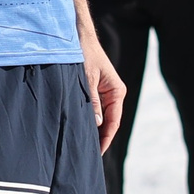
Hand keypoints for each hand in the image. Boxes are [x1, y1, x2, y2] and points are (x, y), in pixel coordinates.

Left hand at [80, 28, 126, 154]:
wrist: (77, 36)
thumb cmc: (84, 54)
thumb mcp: (86, 78)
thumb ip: (91, 101)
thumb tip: (96, 124)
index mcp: (117, 92)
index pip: (113, 122)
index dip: (105, 139)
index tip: (97, 153)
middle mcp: (114, 94)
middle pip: (108, 122)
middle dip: (99, 138)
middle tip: (88, 156)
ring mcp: (105, 92)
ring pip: (100, 117)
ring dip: (93, 129)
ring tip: (83, 147)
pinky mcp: (95, 90)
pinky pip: (93, 109)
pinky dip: (88, 119)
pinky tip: (79, 129)